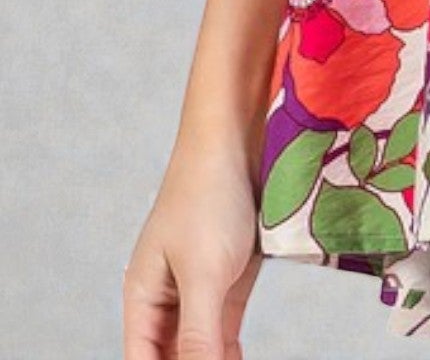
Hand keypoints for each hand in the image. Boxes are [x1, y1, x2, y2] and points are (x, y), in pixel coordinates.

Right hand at [123, 139, 263, 358]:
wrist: (238, 141)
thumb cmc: (209, 197)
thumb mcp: (204, 272)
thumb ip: (199, 334)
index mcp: (142, 299)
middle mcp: (166, 299)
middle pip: (171, 357)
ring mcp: (200, 288)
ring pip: (200, 348)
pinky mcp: (230, 278)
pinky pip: (224, 329)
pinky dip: (231, 352)